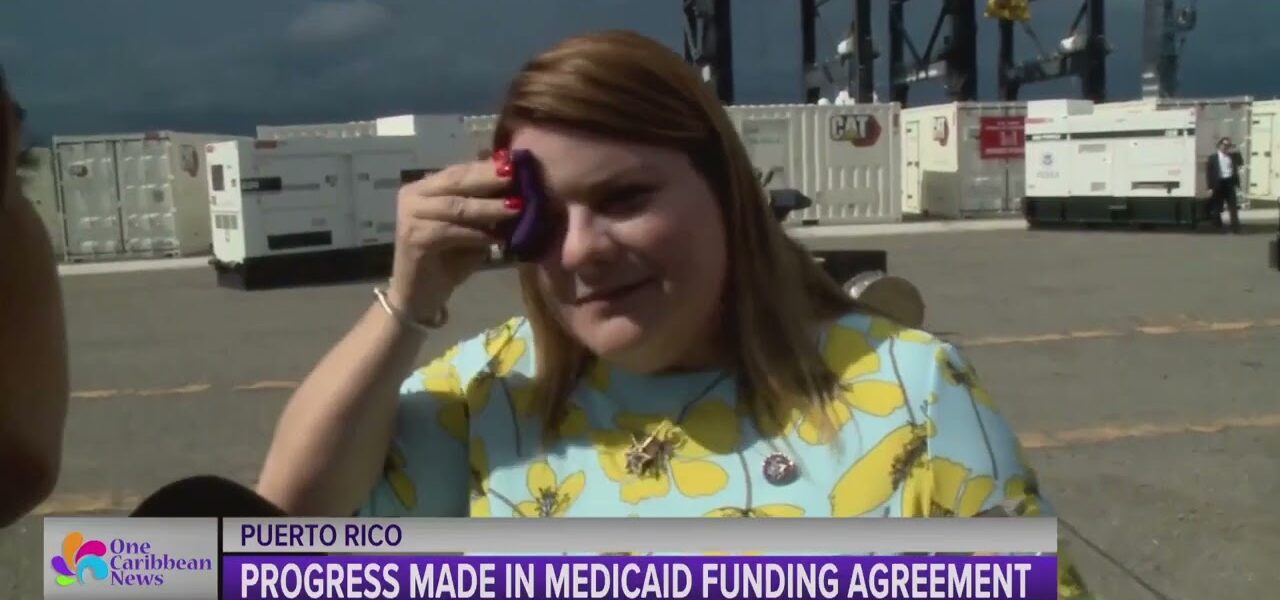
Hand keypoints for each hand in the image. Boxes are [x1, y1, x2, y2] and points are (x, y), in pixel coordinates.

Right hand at [386, 158, 519, 320]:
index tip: (516, 163)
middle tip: (517, 175)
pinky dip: (477, 234)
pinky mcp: (414, 238)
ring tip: (516, 206)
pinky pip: (451, 231)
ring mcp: (410, 216)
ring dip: (489, 207)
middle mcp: (413, 196)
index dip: (487, 167)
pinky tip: (498, 237)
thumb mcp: (470, 229)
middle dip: (489, 178)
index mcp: (424, 188)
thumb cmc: (447, 261)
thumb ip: (483, 209)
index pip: (459, 171)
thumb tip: (516, 190)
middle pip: (456, 181)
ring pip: (456, 206)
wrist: (419, 296)